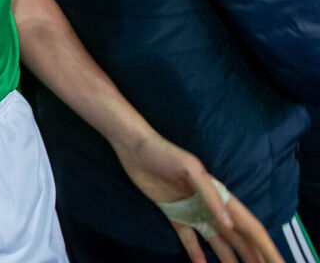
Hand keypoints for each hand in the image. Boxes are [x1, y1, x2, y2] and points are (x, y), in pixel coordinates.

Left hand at [114, 132, 283, 262]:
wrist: (135, 149)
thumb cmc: (165, 154)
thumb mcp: (190, 169)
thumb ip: (210, 194)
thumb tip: (229, 224)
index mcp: (222, 196)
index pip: (250, 227)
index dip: (266, 247)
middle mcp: (212, 207)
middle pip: (239, 239)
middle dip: (254, 257)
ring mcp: (194, 212)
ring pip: (218, 242)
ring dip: (229, 259)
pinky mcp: (175, 214)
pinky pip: (190, 239)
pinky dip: (197, 254)